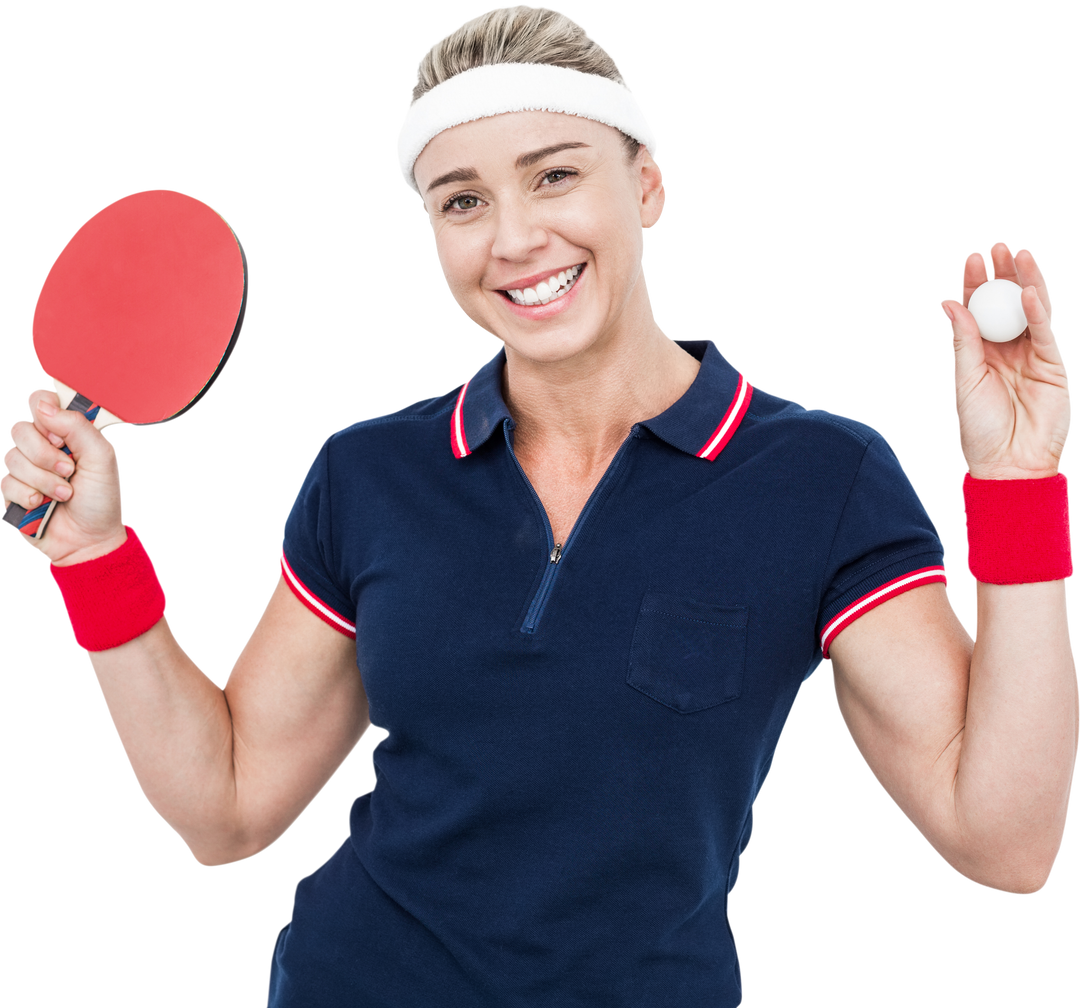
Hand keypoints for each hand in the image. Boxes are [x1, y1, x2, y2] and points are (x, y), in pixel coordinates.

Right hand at [1, 387, 126, 563]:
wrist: (91, 541)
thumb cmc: (101, 499)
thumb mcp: (101, 457)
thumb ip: (77, 427)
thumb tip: (44, 406)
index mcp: (64, 432)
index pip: (39, 400)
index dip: (43, 410)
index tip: (58, 433)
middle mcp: (41, 446)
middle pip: (19, 428)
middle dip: (45, 453)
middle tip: (69, 469)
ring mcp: (24, 469)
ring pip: (11, 457)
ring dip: (43, 479)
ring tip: (65, 493)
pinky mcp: (11, 493)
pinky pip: (7, 483)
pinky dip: (30, 495)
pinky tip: (45, 505)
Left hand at [941, 240, 1071, 478]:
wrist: (1009, 465)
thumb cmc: (979, 430)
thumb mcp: (964, 381)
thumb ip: (962, 341)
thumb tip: (948, 302)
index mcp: (979, 353)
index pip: (978, 311)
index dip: (975, 284)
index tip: (971, 258)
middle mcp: (1007, 350)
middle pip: (1006, 304)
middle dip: (1002, 274)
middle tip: (996, 246)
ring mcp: (1033, 356)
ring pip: (1031, 311)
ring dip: (1026, 281)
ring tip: (1019, 253)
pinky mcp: (1055, 366)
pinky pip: (1046, 334)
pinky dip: (1039, 312)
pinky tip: (1030, 292)